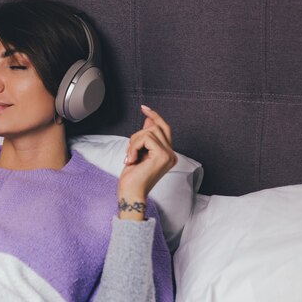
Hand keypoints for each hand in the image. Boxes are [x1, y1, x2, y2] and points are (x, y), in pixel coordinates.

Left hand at [118, 105, 176, 219]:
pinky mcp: (162, 155)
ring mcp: (169, 155)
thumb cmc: (132, 178)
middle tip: (130, 152)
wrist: (130, 193)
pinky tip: (131, 160)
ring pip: (149, 132)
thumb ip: (145, 138)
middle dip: (137, 136)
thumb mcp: (137, 153)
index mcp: (167, 154)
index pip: (164, 129)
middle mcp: (171, 154)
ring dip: (134, 143)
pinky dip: (133, 147)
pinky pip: (145, 138)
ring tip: (130, 157)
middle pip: (155, 128)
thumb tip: (149, 120)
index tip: (144, 108)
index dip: (155, 117)